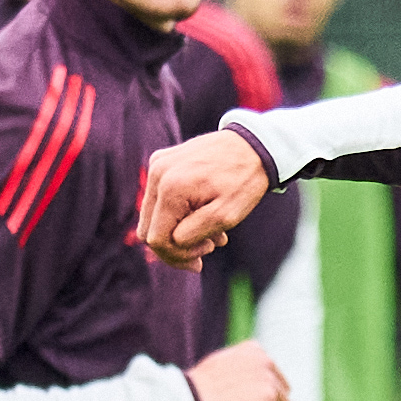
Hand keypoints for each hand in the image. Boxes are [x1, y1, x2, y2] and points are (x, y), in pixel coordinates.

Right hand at [135, 129, 271, 269]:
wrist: (253, 144)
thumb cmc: (244, 181)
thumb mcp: (225, 216)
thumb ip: (193, 235)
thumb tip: (171, 244)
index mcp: (171, 189)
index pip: (157, 240)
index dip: (178, 256)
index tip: (206, 254)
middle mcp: (157, 174)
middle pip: (148, 230)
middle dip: (176, 247)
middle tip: (208, 247)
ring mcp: (157, 165)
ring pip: (152, 217)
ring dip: (178, 231)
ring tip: (212, 233)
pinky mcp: (161, 161)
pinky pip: (159, 198)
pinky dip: (178, 212)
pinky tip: (203, 213)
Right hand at [188, 339, 290, 400]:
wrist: (192, 399)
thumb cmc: (200, 387)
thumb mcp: (222, 365)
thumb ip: (244, 368)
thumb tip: (259, 383)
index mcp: (254, 350)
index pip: (273, 374)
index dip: (264, 392)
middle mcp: (265, 362)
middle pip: (281, 391)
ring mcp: (268, 381)